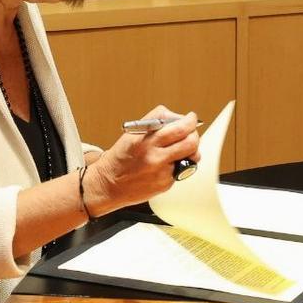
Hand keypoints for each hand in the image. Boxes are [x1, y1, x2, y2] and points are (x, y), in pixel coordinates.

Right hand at [86, 105, 200, 210]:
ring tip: (182, 149)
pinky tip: (167, 164)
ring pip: (191, 157)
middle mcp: (154, 156)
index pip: (179, 127)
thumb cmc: (121, 157)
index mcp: (145, 140)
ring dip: (192, 151)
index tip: (191, 118)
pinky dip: (179, 164)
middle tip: (191, 132)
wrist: (108, 185)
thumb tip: (179, 117)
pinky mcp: (165, 184)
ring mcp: (161, 172)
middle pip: (190, 142)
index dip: (190, 121)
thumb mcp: (133, 132)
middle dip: (194, 135)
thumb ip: (156, 121)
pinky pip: (182, 170)